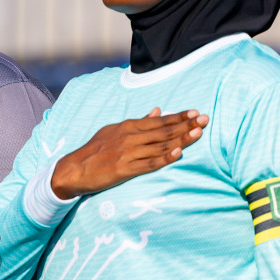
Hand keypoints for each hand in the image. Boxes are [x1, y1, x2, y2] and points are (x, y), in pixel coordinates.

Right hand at [49, 108, 206, 200]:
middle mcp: (130, 137)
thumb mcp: (115, 131)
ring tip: (198, 133)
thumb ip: (138, 122)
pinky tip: (178, 154)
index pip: (159, 120)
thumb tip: (158, 110)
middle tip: (205, 119)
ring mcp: (128, 153)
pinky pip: (149, 164)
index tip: (195, 112)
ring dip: (181, 139)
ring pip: (160, 145)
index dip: (178, 117)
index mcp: (128, 126)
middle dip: (186, 125)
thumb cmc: (96, 150)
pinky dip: (165, 158)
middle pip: (163, 131)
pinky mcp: (125, 169)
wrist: (74, 169)